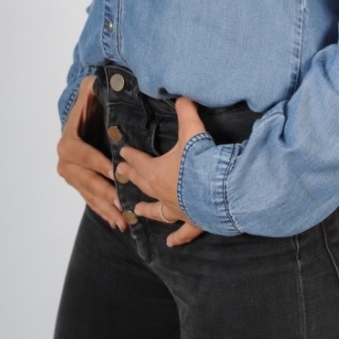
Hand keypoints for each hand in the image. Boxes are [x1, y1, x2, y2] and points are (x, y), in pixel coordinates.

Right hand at [56, 75, 126, 231]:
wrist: (84, 112)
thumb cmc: (92, 100)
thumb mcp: (91, 90)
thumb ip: (94, 89)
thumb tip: (100, 85)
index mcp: (68, 140)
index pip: (81, 154)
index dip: (97, 163)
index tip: (115, 172)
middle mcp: (65, 160)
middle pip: (85, 179)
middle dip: (103, 191)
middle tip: (121, 202)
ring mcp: (71, 175)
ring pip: (88, 193)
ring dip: (104, 207)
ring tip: (121, 219)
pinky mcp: (78, 184)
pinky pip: (89, 199)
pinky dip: (102, 211)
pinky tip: (116, 222)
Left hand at [116, 96, 205, 246]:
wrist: (217, 191)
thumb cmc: (200, 162)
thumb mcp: (192, 130)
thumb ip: (186, 111)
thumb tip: (183, 94)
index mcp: (156, 171)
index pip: (138, 161)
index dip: (130, 155)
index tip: (122, 152)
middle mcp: (161, 192)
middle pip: (142, 183)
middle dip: (130, 176)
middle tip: (120, 173)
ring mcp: (175, 209)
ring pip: (156, 210)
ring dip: (146, 209)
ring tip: (135, 210)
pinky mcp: (192, 221)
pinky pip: (183, 231)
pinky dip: (178, 237)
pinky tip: (172, 243)